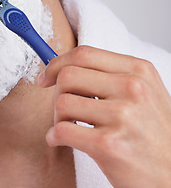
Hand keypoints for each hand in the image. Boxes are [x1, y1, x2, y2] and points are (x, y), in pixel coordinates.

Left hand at [39, 45, 170, 187]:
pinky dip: (54, 137)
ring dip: (58, 118)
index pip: (84, 54)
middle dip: (56, 93)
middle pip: (68, 75)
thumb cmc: (153, 134)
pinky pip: (61, 130)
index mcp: (138, 70)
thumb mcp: (142, 94)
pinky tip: (61, 141)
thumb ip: (109, 77)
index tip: (46, 78)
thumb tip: (64, 69)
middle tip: (63, 109)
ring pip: (62, 102)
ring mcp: (122, 115)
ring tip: (69, 128)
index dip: (57, 64)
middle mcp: (132, 88)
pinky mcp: (108, 144)